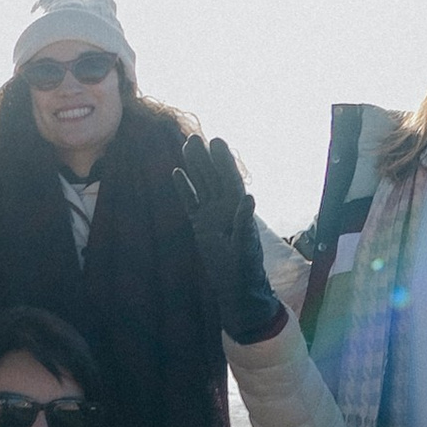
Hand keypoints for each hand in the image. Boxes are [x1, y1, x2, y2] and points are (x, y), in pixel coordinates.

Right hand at [170, 137, 285, 344]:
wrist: (236, 288)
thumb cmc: (245, 269)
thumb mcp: (245, 246)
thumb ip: (244, 221)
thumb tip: (248, 196)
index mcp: (238, 209)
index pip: (229, 180)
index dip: (223, 161)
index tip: (216, 142)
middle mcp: (225, 208)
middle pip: (213, 177)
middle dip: (206, 158)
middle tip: (195, 137)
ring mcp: (212, 216)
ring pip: (201, 185)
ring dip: (195, 167)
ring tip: (187, 145)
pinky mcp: (200, 226)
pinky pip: (191, 202)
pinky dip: (185, 188)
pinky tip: (177, 173)